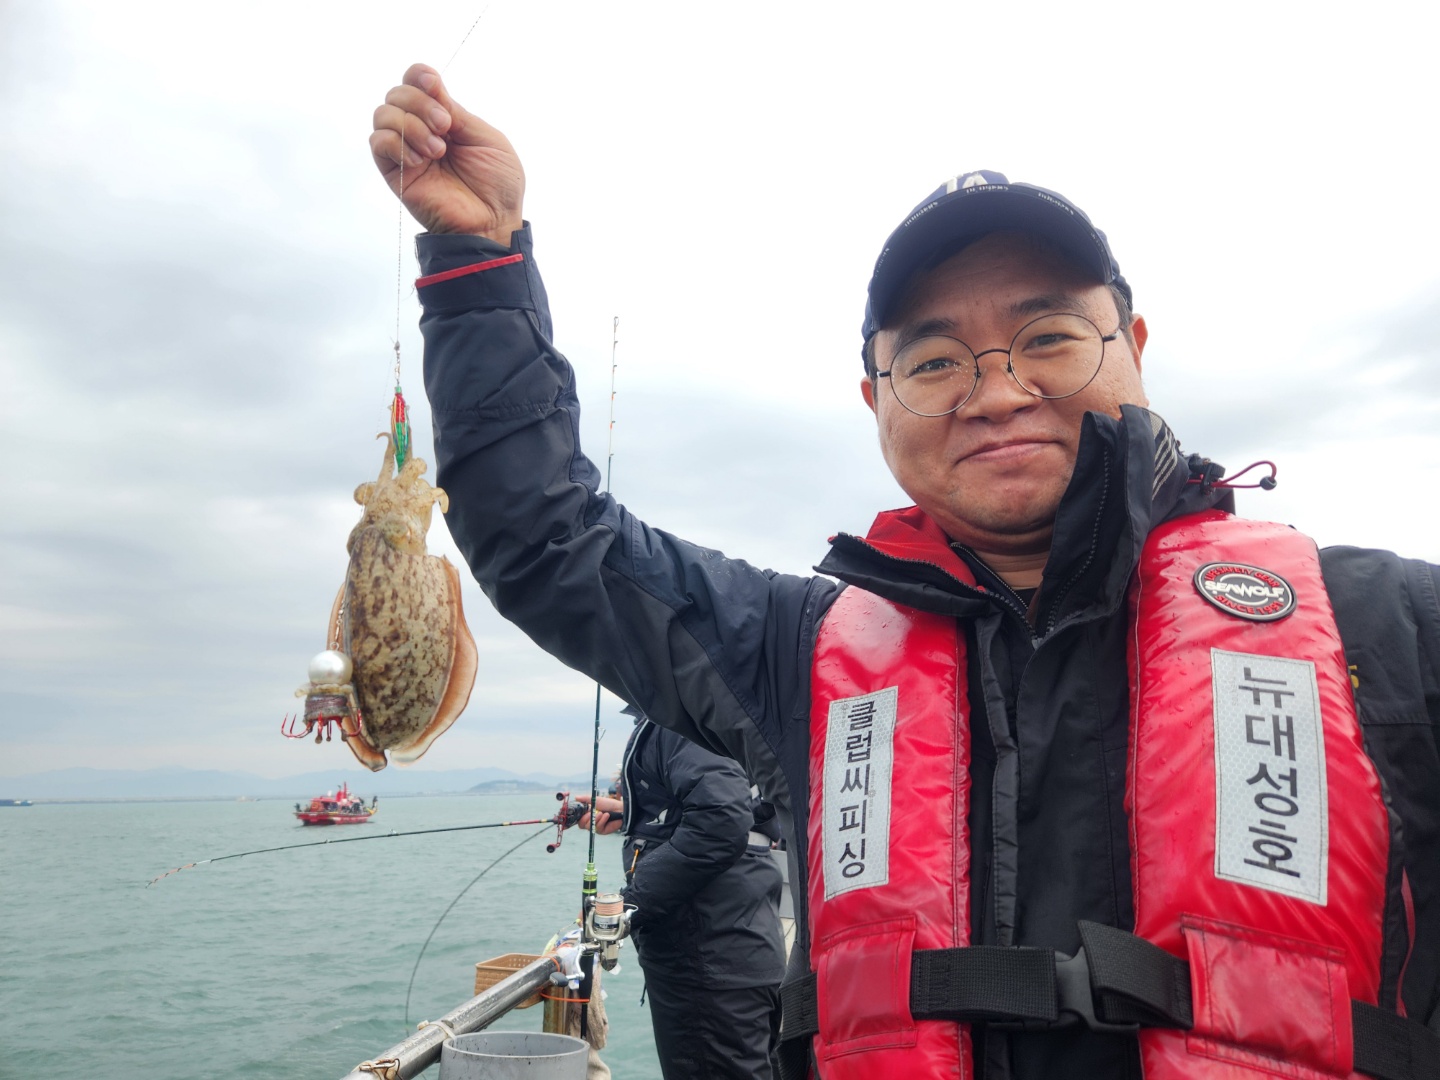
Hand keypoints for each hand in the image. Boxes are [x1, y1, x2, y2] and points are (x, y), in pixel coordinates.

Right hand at [369, 63, 525, 242]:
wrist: (492, 222)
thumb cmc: (497, 185)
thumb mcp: (486, 138)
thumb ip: (457, 111)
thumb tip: (431, 85)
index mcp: (444, 118)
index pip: (416, 82)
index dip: (419, 76)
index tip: (433, 84)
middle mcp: (421, 130)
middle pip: (397, 93)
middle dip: (420, 103)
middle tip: (445, 128)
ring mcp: (406, 151)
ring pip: (383, 114)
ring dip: (411, 125)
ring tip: (437, 151)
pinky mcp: (395, 172)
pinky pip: (377, 142)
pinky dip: (397, 144)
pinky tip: (420, 161)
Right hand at [575, 793, 623, 834]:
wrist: (620, 809)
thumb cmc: (608, 804)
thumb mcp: (596, 800)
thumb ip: (585, 799)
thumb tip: (576, 797)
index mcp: (587, 814)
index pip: (578, 818)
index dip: (576, 817)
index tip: (579, 813)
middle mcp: (590, 821)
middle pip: (581, 825)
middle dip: (585, 819)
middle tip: (590, 813)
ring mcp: (595, 826)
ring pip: (588, 827)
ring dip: (594, 819)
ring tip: (601, 813)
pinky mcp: (601, 830)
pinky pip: (597, 828)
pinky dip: (601, 821)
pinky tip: (606, 816)